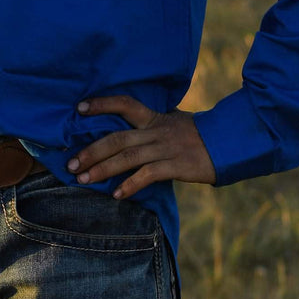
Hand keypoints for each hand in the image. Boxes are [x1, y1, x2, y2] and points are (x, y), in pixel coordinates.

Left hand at [68, 94, 215, 198]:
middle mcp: (157, 131)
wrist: (228, 144)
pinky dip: (130, 184)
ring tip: (83, 179)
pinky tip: (116, 194)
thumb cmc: (197, 137)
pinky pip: (148, 174)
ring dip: (102, 169)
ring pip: (127, 157)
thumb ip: (151, 127)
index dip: (102, 104)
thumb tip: (127, 135)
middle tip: (70, 164)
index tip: (80, 108)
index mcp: (155, 118)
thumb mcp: (173, 123)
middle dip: (91, 151)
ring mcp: (166, 148)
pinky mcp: (176, 165)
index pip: (124, 104)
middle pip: (117, 138)